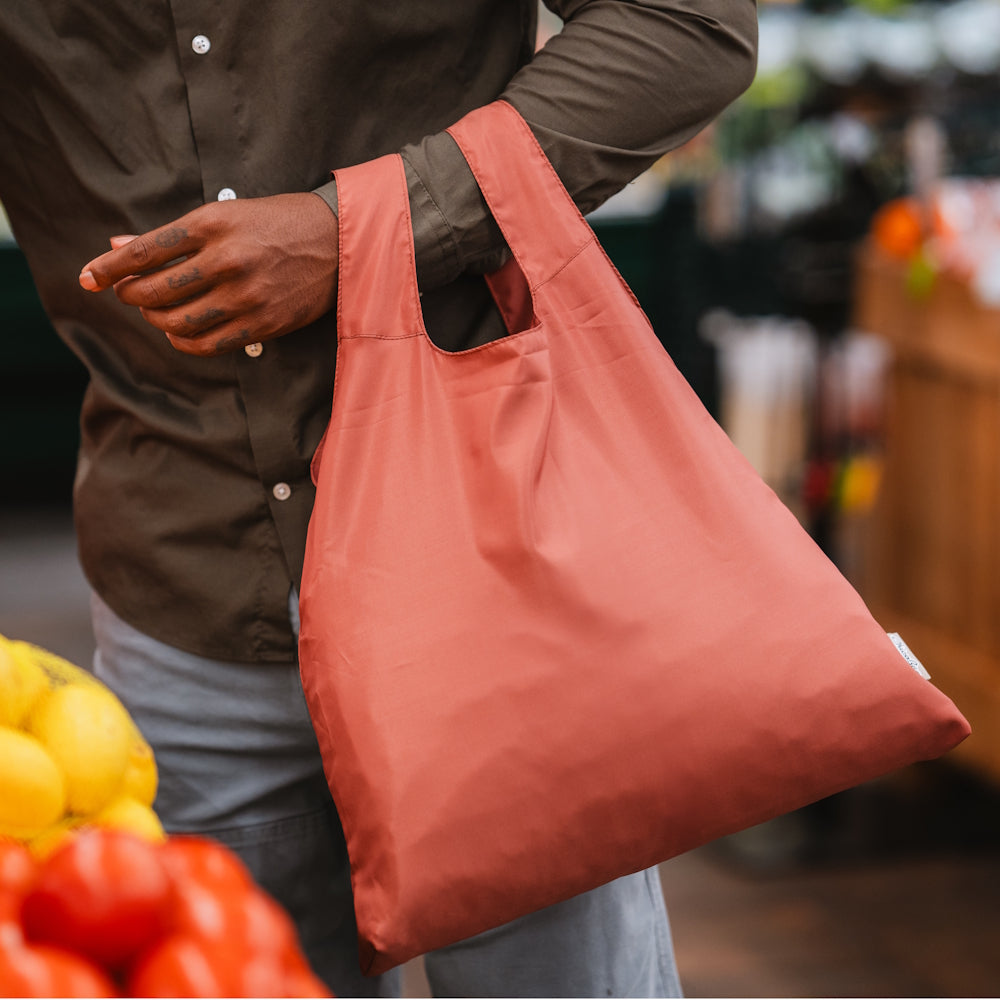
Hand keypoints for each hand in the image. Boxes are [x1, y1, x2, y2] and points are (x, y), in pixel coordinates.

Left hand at [79, 193, 338, 356]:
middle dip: (131, 296)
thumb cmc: (278, 222)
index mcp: (212, 224)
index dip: (109, 268)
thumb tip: (119, 245)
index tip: (88, 277)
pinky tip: (179, 332)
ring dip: (156, 320)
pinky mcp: (263, 322)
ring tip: (155, 312)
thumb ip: (173, 235)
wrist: (337, 240)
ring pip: (177, 321)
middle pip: (155, 290)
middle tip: (129, 294)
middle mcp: (226, 260)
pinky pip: (208, 343)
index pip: (144, 251)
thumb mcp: (225, 215)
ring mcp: (245, 295)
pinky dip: (183, 342)